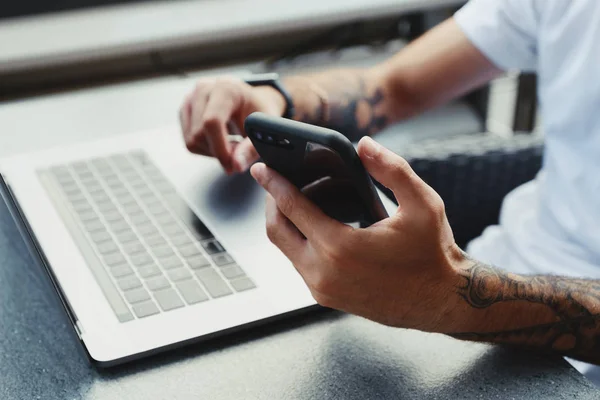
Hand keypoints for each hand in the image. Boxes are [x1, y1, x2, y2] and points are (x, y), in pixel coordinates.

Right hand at [179, 76, 285, 173]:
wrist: (250, 100)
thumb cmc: (258, 112)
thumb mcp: (263, 129)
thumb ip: (251, 148)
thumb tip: (236, 165)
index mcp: (226, 89)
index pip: (212, 122)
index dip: (220, 148)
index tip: (232, 165)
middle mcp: (203, 89)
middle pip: (199, 134)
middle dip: (218, 152)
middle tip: (238, 153)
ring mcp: (190, 98)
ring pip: (191, 140)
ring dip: (212, 152)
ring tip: (232, 146)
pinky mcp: (184, 109)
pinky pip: (188, 141)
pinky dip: (205, 149)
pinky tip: (220, 141)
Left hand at [250, 136, 468, 331]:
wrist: (442, 301)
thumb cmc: (433, 254)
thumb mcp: (422, 204)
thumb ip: (392, 169)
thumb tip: (364, 145)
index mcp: (340, 247)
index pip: (292, 207)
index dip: (273, 183)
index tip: (260, 168)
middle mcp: (323, 272)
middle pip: (277, 230)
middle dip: (272, 202)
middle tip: (277, 182)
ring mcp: (322, 289)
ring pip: (286, 249)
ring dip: (286, 222)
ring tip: (297, 199)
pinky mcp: (326, 298)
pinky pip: (299, 264)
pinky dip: (299, 241)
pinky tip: (313, 225)